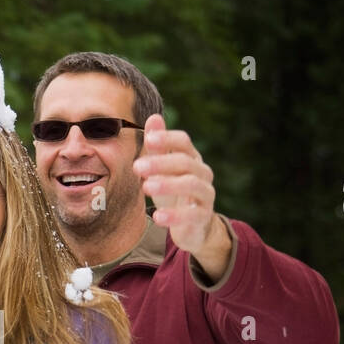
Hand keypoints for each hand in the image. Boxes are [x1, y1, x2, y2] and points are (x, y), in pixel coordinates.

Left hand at [132, 114, 215, 250]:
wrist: (191, 225)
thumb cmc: (174, 191)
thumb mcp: (162, 169)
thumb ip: (157, 147)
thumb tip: (153, 117)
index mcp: (191, 158)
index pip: (183, 141)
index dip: (167, 138)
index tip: (149, 139)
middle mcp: (202, 173)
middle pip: (185, 162)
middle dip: (160, 163)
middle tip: (137, 166)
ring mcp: (206, 194)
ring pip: (191, 185)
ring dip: (167, 185)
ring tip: (146, 187)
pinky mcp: (204, 216)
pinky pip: (192, 214)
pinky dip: (174, 215)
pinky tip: (157, 217)